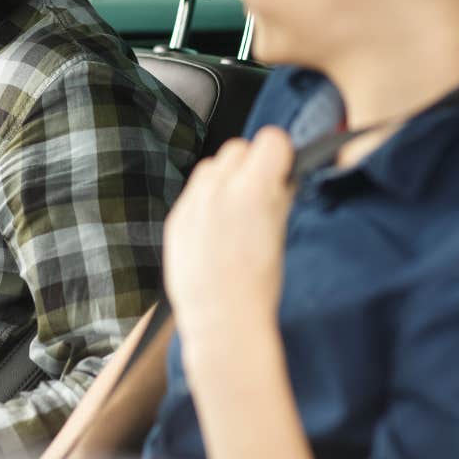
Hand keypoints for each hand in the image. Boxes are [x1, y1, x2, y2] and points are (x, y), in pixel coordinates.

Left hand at [163, 126, 294, 338]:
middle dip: (251, 164)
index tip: (283, 172)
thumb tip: (283, 172)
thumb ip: (280, 193)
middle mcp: (218, 189)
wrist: (220, 319)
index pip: (271, 139)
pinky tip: (216, 229)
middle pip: (238, 147)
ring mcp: (192, 202)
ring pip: (212, 165)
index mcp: (253, 191)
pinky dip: (207, 200)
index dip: (280, 155)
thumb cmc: (258, 284)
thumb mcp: (281, 231)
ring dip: (226, 179)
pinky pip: (194, 191)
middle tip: (260, 194)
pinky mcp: (176, 217)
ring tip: (236, 212)